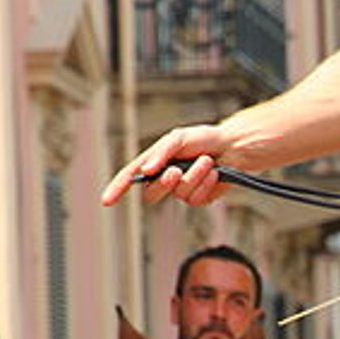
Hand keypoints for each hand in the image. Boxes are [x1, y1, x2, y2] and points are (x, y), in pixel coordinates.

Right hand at [102, 124, 231, 206]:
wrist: (232, 147)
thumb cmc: (204, 138)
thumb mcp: (179, 137)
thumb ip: (161, 153)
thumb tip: (146, 170)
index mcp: (155, 161)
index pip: (131, 176)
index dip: (118, 189)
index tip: (106, 201)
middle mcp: (166, 178)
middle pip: (153, 193)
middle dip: (165, 183)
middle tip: (176, 170)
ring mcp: (182, 190)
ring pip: (179, 194)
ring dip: (194, 176)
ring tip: (206, 161)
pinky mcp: (199, 198)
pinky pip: (196, 199)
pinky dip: (206, 183)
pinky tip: (214, 173)